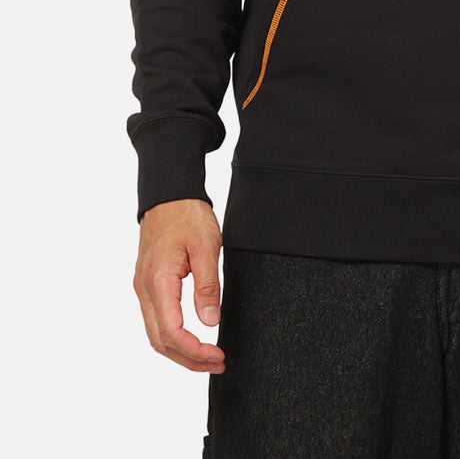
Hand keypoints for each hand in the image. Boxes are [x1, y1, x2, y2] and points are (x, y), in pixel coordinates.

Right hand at [133, 198, 225, 372]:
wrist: (169, 194)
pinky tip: (191, 338)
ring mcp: (143, 287)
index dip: (195, 351)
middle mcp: (144, 289)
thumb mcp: (207, 246)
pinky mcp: (147, 284)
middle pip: (160, 341)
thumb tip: (210, 321)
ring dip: (180, 350)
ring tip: (208, 357)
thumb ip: (207, 285)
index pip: (172, 332)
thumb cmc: (187, 215)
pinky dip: (172, 336)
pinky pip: (155, 320)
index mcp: (158, 281)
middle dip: (188, 359)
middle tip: (217, 364)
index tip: (218, 355)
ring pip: (155, 334)